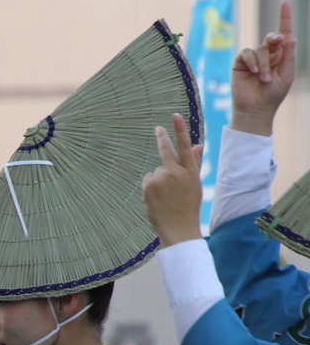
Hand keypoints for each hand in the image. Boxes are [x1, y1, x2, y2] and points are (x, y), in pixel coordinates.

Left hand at [142, 114, 204, 246]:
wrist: (178, 227)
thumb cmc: (188, 205)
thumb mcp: (194, 183)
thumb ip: (193, 163)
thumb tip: (196, 145)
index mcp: (190, 172)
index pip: (185, 146)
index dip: (179, 130)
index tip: (175, 116)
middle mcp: (175, 172)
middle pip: (165, 150)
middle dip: (162, 137)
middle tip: (158, 129)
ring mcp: (161, 179)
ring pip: (156, 171)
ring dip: (159, 179)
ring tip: (166, 196)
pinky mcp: (148, 186)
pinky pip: (148, 179)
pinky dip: (151, 186)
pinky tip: (158, 198)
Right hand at [231, 1, 295, 135]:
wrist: (255, 108)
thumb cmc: (273, 95)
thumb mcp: (286, 76)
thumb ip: (288, 57)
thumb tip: (290, 38)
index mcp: (282, 56)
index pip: (284, 34)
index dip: (284, 18)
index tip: (284, 3)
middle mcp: (268, 54)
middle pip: (272, 37)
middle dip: (275, 38)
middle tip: (277, 42)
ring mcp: (253, 58)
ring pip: (260, 49)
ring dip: (264, 63)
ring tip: (264, 78)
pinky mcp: (240, 62)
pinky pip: (246, 53)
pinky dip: (251, 60)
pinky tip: (254, 71)